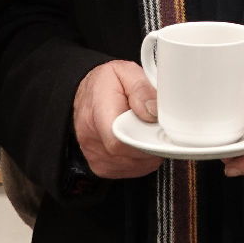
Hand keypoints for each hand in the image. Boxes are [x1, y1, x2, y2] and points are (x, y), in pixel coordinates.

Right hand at [72, 60, 162, 179]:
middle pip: (131, 155)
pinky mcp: (103, 167)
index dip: (145, 138)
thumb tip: (154, 111)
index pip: (120, 140)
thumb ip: (142, 89)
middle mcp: (92, 140)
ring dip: (149, 152)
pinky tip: (140, 141)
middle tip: (156, 125)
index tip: (157, 127)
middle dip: (152, 142)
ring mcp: (96, 157)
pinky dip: (143, 159)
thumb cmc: (105, 84)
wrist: (86, 95)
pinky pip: (132, 170)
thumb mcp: (125, 72)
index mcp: (97, 113)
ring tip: (146, 130)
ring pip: (135, 165)